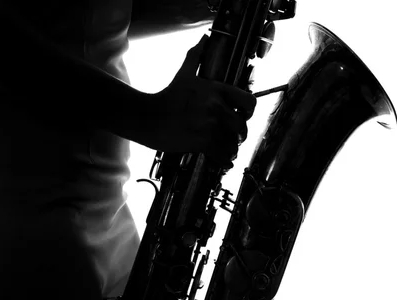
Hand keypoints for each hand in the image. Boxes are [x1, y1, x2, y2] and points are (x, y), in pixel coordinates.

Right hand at [139, 34, 256, 165]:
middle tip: (236, 138)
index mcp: (216, 90)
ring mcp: (209, 126)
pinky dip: (225, 160)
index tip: (245, 116)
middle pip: (242, 126)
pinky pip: (222, 155)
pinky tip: (224, 162)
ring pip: (232, 143)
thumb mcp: (183, 74)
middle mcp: (216, 107)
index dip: (249, 111)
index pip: (248, 101)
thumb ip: (195, 57)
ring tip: (228, 151)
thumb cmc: (166, 97)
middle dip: (239, 134)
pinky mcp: (201, 142)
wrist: (147, 117)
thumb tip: (203, 40)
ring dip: (232, 149)